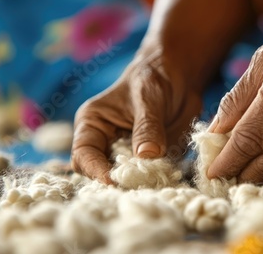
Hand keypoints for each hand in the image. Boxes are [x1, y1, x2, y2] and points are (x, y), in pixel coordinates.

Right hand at [71, 51, 201, 183]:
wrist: (178, 76)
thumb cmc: (153, 78)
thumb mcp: (148, 98)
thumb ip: (147, 126)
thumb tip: (146, 156)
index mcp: (92, 125)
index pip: (84, 155)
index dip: (96, 171)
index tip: (114, 181)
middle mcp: (105, 144)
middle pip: (102, 175)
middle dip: (119, 182)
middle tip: (139, 186)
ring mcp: (128, 155)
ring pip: (128, 180)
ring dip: (142, 184)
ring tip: (157, 181)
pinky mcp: (149, 161)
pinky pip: (151, 177)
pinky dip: (160, 180)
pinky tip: (170, 177)